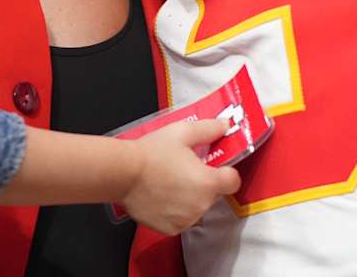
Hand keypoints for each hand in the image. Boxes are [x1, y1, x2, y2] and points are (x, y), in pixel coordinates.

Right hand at [121, 117, 240, 234]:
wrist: (123, 173)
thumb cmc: (151, 153)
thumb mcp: (182, 132)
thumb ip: (208, 129)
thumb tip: (224, 125)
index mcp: (208, 182)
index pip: (233, 181)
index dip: (226, 173)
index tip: (216, 167)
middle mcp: (201, 205)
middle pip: (213, 194)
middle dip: (203, 183)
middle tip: (184, 170)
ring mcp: (186, 219)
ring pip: (197, 208)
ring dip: (190, 198)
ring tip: (170, 182)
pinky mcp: (171, 229)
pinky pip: (181, 220)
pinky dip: (175, 212)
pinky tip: (162, 196)